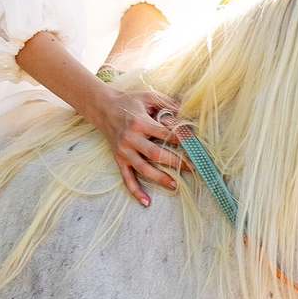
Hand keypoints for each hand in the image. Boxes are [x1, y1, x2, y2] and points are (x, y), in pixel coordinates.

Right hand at [86, 83, 191, 206]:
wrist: (103, 107)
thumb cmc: (129, 101)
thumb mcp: (148, 96)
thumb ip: (167, 103)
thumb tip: (186, 113)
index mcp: (139, 122)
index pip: (164, 133)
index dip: (181, 139)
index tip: (195, 144)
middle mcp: (130, 138)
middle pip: (155, 154)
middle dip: (175, 161)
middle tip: (192, 167)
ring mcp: (123, 151)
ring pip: (143, 169)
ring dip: (160, 178)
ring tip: (175, 184)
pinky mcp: (118, 159)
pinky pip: (127, 178)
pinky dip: (136, 191)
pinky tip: (146, 201)